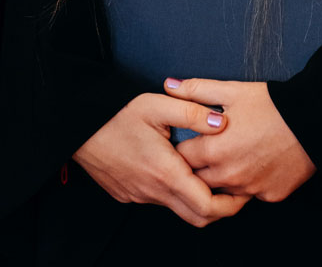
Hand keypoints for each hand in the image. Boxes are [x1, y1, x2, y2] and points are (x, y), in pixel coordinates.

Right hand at [72, 93, 249, 226]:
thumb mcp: (157, 104)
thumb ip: (193, 112)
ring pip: (178, 209)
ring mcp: (139, 196)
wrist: (78, 128)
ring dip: (197, 199)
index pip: (207, 206)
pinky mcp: (129, 195)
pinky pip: (159, 201)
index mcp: (165, 172)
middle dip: (221, 208)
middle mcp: (153, 192)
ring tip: (210, 175)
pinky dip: (177, 194)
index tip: (243, 191)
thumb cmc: (116, 114)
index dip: (231, 204)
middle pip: (197, 217)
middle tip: (236, 190)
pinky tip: (180, 170)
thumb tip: (222, 121)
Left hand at [166, 77, 315, 201]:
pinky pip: (251, 194)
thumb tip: (169, 84)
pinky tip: (255, 163)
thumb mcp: (232, 90)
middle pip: (199, 179)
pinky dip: (249, 182)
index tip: (192, 138)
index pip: (182, 157)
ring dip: (223, 177)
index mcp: (214, 150)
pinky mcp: (271, 196)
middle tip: (211, 147)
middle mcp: (229, 175)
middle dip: (199, 165)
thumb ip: (196, 90)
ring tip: (233, 154)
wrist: (313, 118)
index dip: (184, 146)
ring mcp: (251, 189)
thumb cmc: (271, 103)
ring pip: (224, 190)